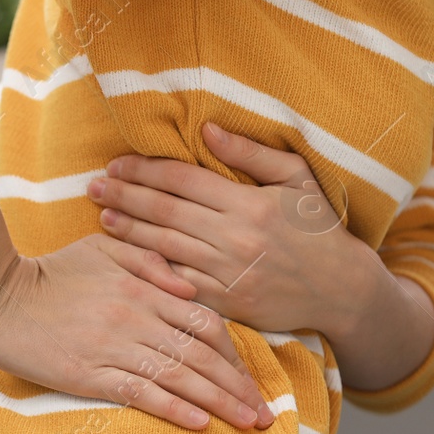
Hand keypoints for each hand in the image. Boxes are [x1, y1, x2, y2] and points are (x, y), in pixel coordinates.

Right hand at [0, 234, 276, 430]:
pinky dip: (174, 408)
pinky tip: (200, 423)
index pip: (205, 322)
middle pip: (202, 354)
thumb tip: (188, 283)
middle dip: (238, 385)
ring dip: (219, 402)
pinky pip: (142, 392)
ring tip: (247, 423)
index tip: (251, 377)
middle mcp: (137, 317)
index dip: (234, 352)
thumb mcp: (102, 247)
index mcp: (145, 287)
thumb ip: (148, 258)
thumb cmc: (51, 272)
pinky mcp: (91, 373)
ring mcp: (115, 346)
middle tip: (264, 413)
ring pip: (180, 376)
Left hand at [87, 122, 381, 338]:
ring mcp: (228, 273)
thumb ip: (249, 153)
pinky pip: (178, 284)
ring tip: (103, 218)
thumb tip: (205, 129)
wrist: (340, 289)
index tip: (116, 164)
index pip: (182, 180)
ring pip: (164, 247)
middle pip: (164, 212)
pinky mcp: (226, 303)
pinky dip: (150, 270)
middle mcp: (234, 238)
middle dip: (124, 197)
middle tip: (94, 187)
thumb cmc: (317, 228)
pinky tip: (127, 259)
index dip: (144, 170)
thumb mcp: (295, 178)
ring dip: (129, 232)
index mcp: (248, 203)